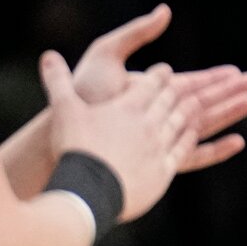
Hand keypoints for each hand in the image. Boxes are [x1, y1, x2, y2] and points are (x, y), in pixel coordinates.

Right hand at [39, 52, 192, 223]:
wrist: (89, 190)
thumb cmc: (75, 148)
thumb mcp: (63, 110)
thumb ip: (58, 81)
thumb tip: (48, 56)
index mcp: (127, 107)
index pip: (149, 85)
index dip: (159, 75)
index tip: (165, 69)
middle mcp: (149, 124)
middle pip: (170, 102)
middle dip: (181, 89)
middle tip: (193, 82)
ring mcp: (159, 148)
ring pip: (181, 123)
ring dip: (192, 111)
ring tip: (198, 102)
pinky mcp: (164, 171)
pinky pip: (184, 151)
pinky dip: (191, 139)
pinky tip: (194, 135)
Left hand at [70, 4, 246, 172]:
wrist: (62, 131)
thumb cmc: (82, 93)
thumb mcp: (107, 52)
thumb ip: (137, 33)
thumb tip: (165, 11)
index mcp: (150, 91)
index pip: (190, 83)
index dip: (214, 77)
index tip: (236, 71)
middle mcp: (157, 114)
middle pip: (202, 102)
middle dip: (229, 93)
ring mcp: (159, 137)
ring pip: (203, 125)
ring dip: (227, 114)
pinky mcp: (159, 158)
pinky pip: (195, 154)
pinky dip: (216, 148)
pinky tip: (237, 142)